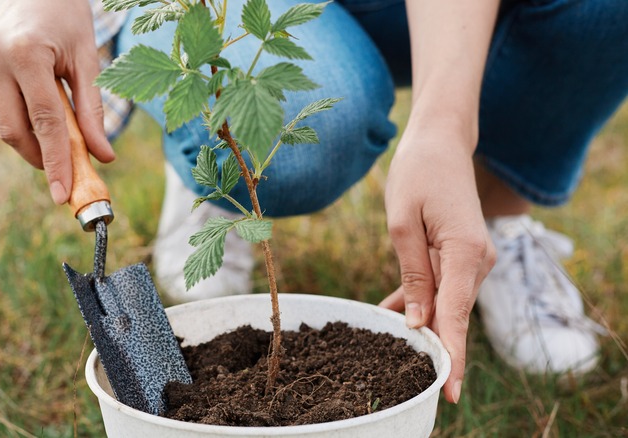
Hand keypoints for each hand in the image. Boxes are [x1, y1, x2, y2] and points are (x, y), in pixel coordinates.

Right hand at [0, 0, 114, 203]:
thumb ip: (92, 111)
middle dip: (41, 158)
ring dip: (32, 136)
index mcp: (26, 54)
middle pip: (14, 131)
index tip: (63, 194)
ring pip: (3, 123)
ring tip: (57, 123)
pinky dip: (20, 115)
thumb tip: (103, 157)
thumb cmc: (66, 16)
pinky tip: (34, 96)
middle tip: (66, 172)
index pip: (44, 122)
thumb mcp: (87, 59)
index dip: (55, 162)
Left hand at [379, 127, 495, 403]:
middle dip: (431, 344)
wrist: (439, 143)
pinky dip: (418, 301)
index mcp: (467, 253)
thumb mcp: (403, 224)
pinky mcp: (461, 256)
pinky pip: (440, 287)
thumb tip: (417, 323)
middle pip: (453, 315)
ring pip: (444, 303)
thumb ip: (413, 276)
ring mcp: (472, 260)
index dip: (451, 356)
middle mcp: (478, 261)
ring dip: (419, 320)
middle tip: (402, 369)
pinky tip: (389, 313)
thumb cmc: (418, 174)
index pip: (456, 315)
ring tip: (383, 341)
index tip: (449, 392)